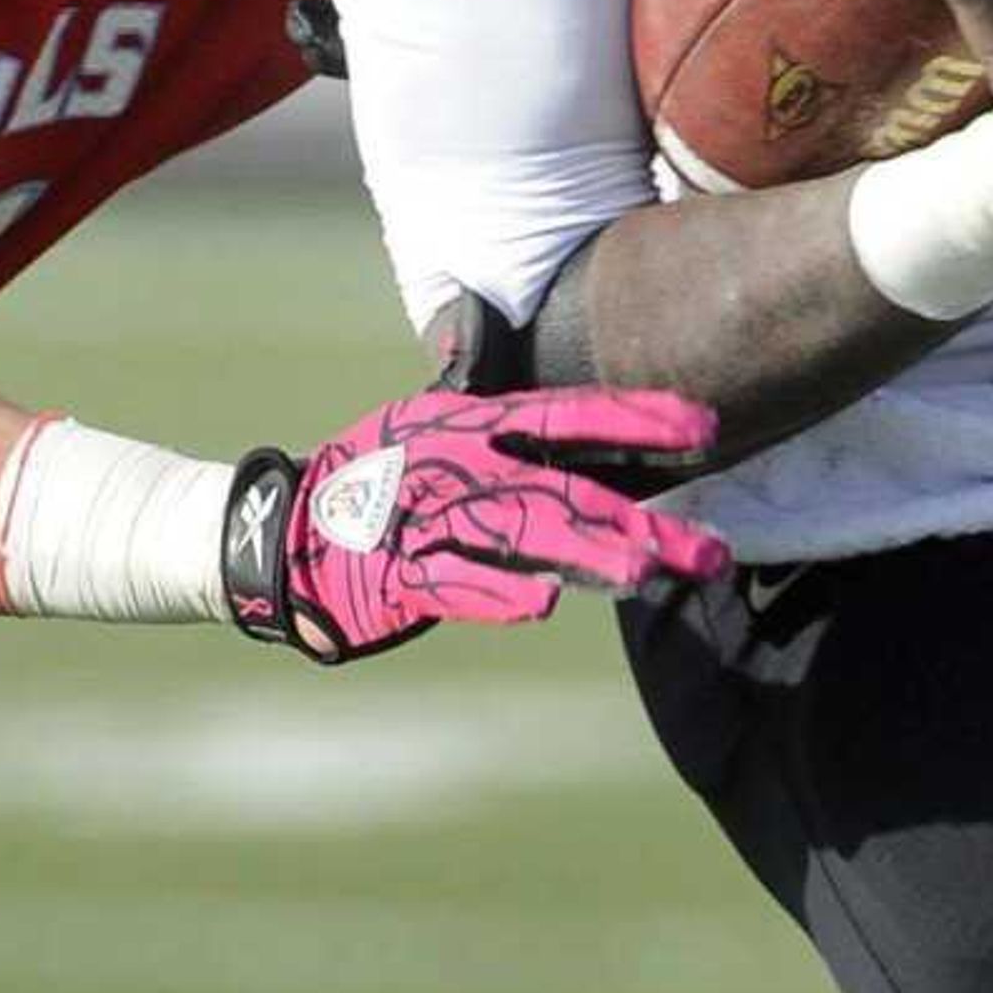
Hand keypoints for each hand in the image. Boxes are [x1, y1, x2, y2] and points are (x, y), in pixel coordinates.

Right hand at [222, 387, 729, 663]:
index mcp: (471, 422)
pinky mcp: (399, 576)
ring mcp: (428, 520)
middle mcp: (457, 464)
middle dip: (643, 521)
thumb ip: (501, 416)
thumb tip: (565, 391)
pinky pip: (455, 584)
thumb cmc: (371, 479)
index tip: (706, 424)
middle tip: (713, 551)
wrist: (279, 531)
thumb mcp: (433, 424)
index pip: (569, 415)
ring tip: (645, 570)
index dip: (638, 417)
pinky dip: (495, 592)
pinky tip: (541, 601)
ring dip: (586, 553)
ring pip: (521, 536)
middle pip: (566, 490)